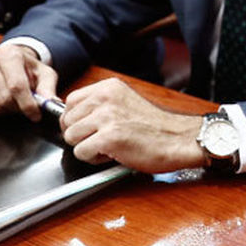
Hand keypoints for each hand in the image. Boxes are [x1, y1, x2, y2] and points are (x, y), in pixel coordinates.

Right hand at [0, 43, 56, 121]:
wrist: (7, 60)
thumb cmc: (27, 69)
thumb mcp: (44, 74)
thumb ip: (48, 87)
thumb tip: (49, 102)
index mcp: (9, 53)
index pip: (16, 86)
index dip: (27, 105)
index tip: (35, 115)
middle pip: (2, 99)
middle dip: (15, 109)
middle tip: (21, 106)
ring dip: (1, 111)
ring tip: (8, 103)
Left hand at [59, 78, 206, 172]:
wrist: (179, 139)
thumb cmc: (155, 126)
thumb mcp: (125, 102)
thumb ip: (100, 105)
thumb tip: (70, 117)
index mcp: (109, 87)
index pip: (70, 102)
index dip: (77, 119)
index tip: (91, 127)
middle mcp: (106, 98)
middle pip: (67, 121)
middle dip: (81, 134)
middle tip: (103, 137)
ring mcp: (106, 117)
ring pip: (71, 137)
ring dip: (86, 147)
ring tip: (109, 145)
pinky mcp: (108, 138)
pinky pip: (80, 153)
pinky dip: (94, 158)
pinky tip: (113, 153)